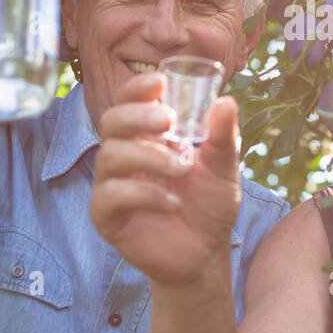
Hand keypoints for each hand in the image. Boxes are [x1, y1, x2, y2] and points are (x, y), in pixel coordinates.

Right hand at [90, 73, 242, 285]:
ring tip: (183, 168)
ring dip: (148, 157)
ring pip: (109, 156)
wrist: (206, 252)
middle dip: (137, 116)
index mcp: (148, 136)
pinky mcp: (107, 216)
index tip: (160, 81)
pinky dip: (142, 194)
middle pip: (111, 121)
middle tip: (168, 121)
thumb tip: (226, 101)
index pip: (130, 101)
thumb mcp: (223, 168)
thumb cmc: (209, 204)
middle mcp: (125, 155)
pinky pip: (110, 195)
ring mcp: (113, 184)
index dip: (138, 88)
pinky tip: (172, 202)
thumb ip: (223, 137)